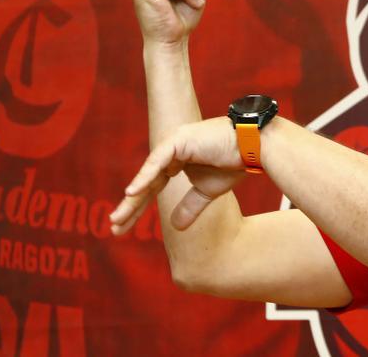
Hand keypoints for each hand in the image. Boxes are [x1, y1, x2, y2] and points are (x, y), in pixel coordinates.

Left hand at [109, 117, 245, 233]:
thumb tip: (174, 226)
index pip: (153, 187)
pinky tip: (132, 192)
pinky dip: (145, 177)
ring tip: (118, 217)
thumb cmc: (234, 164)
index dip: (138, 207)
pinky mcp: (179, 139)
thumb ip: (190, 206)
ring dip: (133, 197)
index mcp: (176, 161)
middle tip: (114, 227)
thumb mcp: (207, 192)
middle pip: (146, 183)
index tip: (123, 227)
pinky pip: (158, 161)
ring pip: (148, 174)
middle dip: (130, 206)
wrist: (253, 148)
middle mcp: (171, 152)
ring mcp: (173, 143)